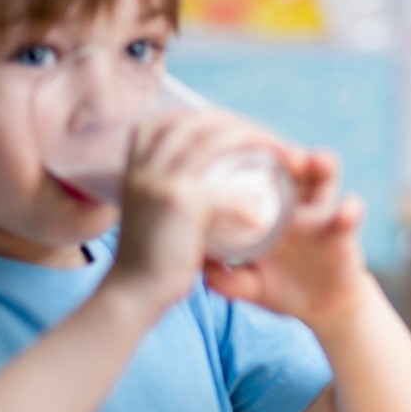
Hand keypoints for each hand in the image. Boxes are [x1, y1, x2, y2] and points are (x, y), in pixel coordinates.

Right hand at [107, 109, 279, 314]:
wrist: (132, 294)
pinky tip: (264, 210)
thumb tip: (198, 180)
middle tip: (267, 139)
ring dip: (252, 141)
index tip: (232, 129)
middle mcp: (146, 166)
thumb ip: (167, 191)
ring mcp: (162, 182)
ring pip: (213, 142)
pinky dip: (249, 198)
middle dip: (235, 124)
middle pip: (196, 122)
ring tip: (279, 154)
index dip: (204, 117)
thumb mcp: (149, 211)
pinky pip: (225, 191)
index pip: (168, 119)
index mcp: (135, 165)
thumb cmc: (147, 259)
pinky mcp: (183, 205)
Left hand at [203, 147, 368, 332]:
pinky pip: (352, 211)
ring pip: (325, 177)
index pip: (257, 174)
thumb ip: (226, 280)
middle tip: (277, 153)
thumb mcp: (249, 285)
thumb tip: (198, 269)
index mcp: (266, 208)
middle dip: (286, 154)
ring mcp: (321, 212)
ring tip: (317, 161)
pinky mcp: (345, 229)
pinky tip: (345, 211)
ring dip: (322, 165)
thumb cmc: (281, 288)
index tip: (236, 151)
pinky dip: (350, 209)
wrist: (323, 309)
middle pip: (292, 166)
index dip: (250, 159)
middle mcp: (294, 202)